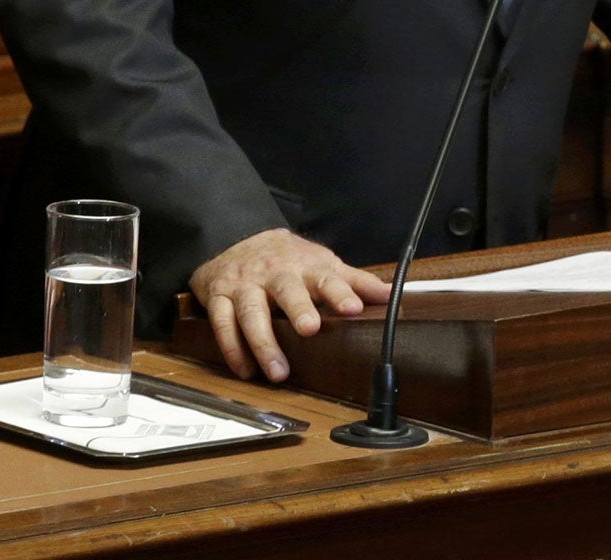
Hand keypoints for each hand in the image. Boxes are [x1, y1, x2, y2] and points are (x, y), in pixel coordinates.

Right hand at [189, 228, 390, 382]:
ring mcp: (245, 285)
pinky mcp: (219, 297)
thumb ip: (353, 281)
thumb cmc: (287, 259)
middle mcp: (274, 274)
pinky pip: (222, 324)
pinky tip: (246, 370)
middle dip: (298, 308)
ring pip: (251, 312)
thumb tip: (391, 293)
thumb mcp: (321, 264)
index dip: (340, 292)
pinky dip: (232, 349)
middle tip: (310, 328)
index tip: (354, 308)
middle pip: (286, 289)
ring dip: (263, 342)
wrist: (236, 240)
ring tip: (278, 371)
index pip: (325, 277)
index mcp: (304, 265)